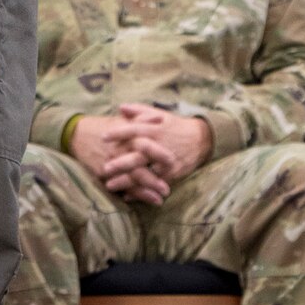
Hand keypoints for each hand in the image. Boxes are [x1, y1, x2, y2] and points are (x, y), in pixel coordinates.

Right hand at [69, 114, 168, 205]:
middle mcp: (120, 150)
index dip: (159, 154)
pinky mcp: (103, 174)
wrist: (77, 135)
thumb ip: (142, 119)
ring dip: (147, 190)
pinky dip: (133, 194)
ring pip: (131, 178)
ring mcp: (111, 163)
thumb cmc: (103, 127)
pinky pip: (120, 186)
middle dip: (155, 178)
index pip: (146, 145)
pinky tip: (144, 200)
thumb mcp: (122, 120)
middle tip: (168, 188)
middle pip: (140, 165)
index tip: (173, 160)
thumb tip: (161, 118)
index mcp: (127, 136)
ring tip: (161, 198)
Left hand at [96, 104, 211, 198]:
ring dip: (127, 181)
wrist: (201, 140)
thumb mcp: (159, 114)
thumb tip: (120, 108)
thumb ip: (139, 111)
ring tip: (109, 185)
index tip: (103, 136)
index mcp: (155, 129)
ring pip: (145, 173)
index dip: (119, 133)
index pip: (135, 130)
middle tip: (105, 167)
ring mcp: (166, 162)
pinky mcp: (172, 175)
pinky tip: (126, 196)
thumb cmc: (175, 126)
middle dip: (122, 162)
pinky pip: (155, 185)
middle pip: (139, 155)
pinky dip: (140, 192)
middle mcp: (160, 146)